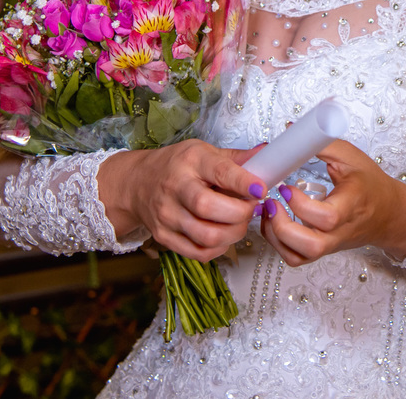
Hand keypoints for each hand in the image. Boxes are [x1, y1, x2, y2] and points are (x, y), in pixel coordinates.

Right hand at [99, 140, 266, 261]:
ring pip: (207, 235)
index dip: (243, 183)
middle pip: (210, 208)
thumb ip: (237, 159)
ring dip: (233, 233)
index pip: (219, 172)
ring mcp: (168, 215)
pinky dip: (219, 248)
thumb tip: (268, 156)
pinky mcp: (165, 237)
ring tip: (239, 223)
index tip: (261, 189)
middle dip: (241, 213)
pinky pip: (199, 253)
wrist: (137, 183)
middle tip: (251, 209)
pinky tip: (223, 235)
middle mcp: (176, 187)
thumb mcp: (204, 152)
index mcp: (190, 161)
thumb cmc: (176, 166)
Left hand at [259, 140, 405, 265]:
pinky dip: (279, 245)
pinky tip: (275, 222)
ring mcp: (330, 244)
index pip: (326, 217)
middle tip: (272, 203)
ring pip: (299, 257)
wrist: (388, 213)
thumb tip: (291, 131)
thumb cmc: (370, 184)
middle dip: (283, 227)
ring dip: (276, 237)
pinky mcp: (322, 250)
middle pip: (312, 246)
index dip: (301, 205)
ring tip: (269, 211)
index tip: (286, 186)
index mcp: (351, 206)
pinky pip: (296, 258)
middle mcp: (340, 231)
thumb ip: (321, 144)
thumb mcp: (351, 157)